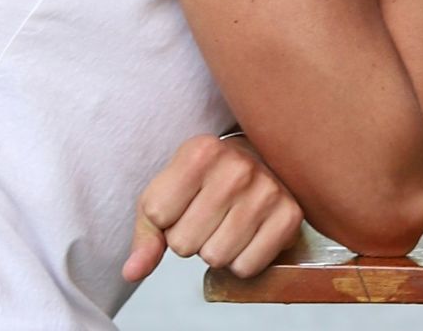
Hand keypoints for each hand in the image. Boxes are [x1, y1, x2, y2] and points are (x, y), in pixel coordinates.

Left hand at [122, 134, 303, 282]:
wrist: (263, 159)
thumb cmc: (208, 179)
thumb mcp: (168, 191)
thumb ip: (147, 233)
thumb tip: (132, 272)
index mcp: (201, 152)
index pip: (159, 216)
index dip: (167, 219)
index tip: (186, 201)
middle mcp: (238, 167)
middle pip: (185, 244)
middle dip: (192, 238)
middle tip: (209, 215)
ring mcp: (268, 191)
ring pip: (215, 258)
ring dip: (216, 250)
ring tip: (228, 223)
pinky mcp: (290, 215)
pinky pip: (246, 267)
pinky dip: (242, 260)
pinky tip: (248, 235)